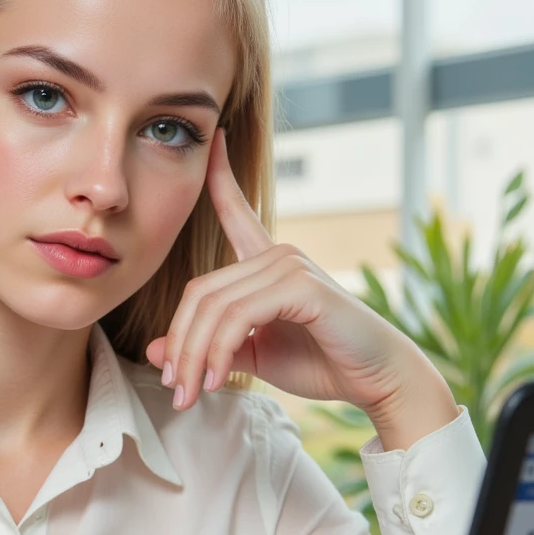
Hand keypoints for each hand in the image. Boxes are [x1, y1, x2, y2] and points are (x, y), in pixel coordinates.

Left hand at [145, 130, 458, 449]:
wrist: (377, 380)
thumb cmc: (322, 362)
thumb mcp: (255, 355)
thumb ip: (211, 349)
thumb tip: (156, 353)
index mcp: (268, 263)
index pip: (237, 212)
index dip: (220, 176)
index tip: (212, 141)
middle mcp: (278, 255)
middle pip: (200, 291)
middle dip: (180, 344)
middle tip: (175, 387)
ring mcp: (291, 266)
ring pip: (214, 306)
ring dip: (195, 355)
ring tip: (190, 393)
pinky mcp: (303, 287)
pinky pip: (239, 316)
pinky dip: (219, 351)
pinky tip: (218, 380)